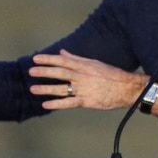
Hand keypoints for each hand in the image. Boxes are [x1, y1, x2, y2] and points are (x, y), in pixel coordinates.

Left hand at [29, 49, 146, 110]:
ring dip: (46, 89)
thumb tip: (62, 53)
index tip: (36, 58)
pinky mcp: (87, 101)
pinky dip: (57, 104)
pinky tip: (46, 104)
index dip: (48, 59)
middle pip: (60, 73)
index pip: (62, 61)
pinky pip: (69, 103)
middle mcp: (82, 76)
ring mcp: (84, 89)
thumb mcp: (94, 63)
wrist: (127, 88)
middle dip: (44, 72)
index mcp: (84, 66)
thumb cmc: (111, 75)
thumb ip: (76, 59)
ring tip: (33, 89)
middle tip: (31, 72)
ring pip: (61, 88)